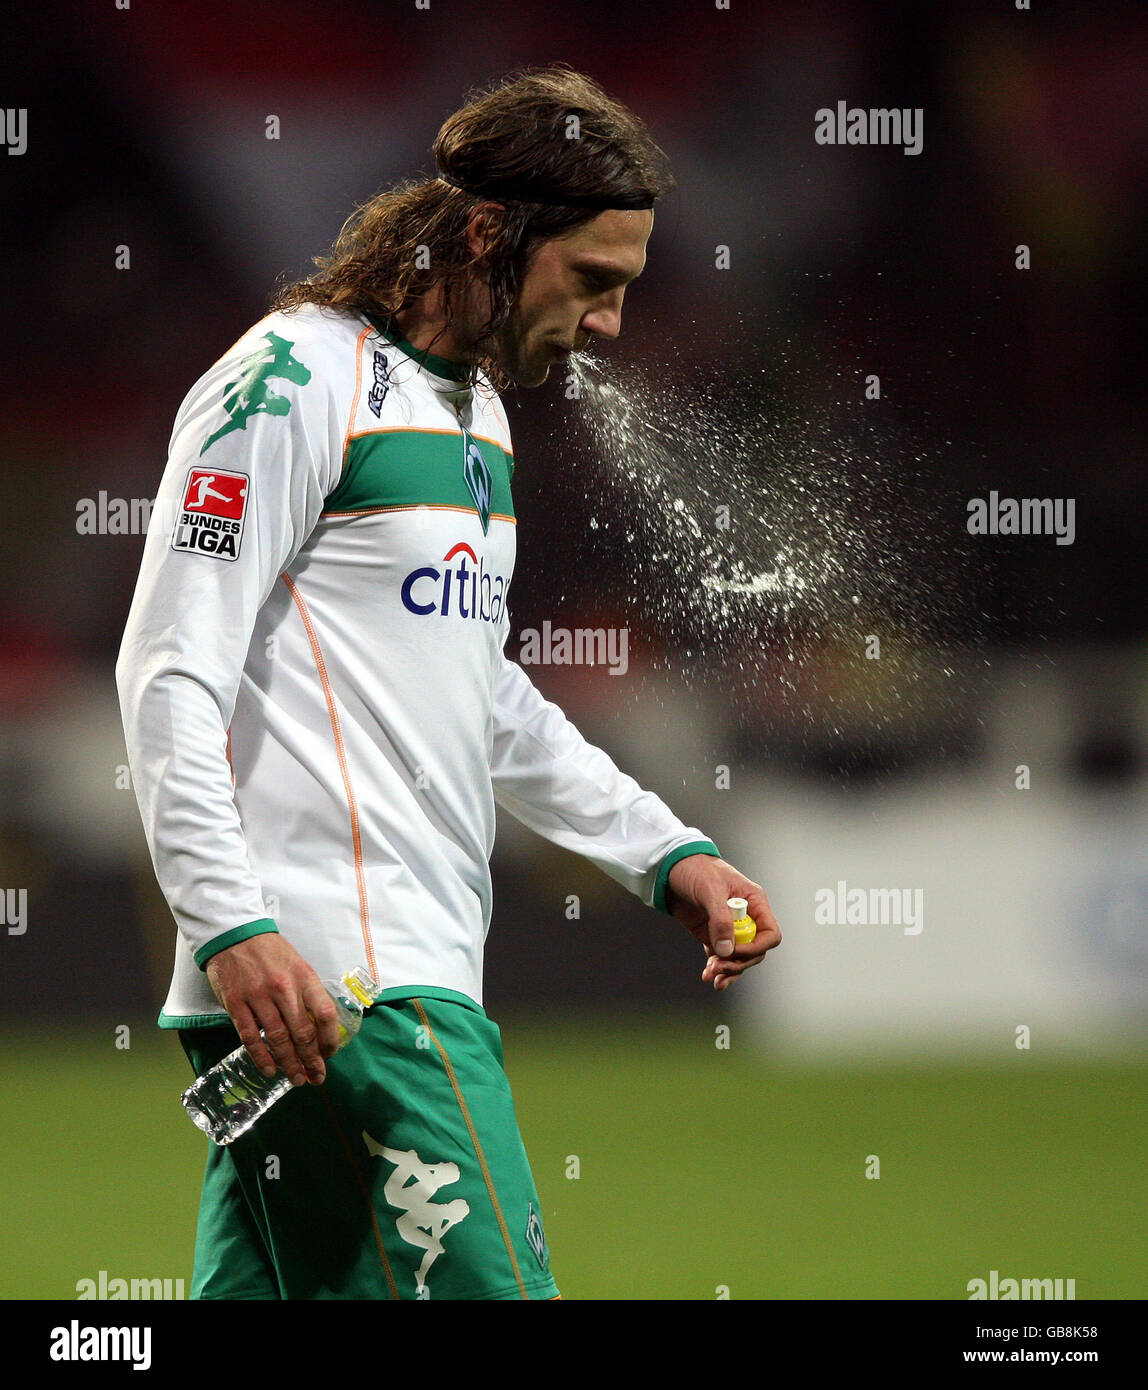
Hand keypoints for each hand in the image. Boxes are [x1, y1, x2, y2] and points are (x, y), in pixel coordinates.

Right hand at [205, 933, 341, 1084]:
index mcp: (304, 977)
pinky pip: (251, 1037)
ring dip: (289, 1064)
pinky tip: (270, 1070)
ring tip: (297, 1079)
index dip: (330, 1039)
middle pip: (302, 1033)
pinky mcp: (236, 1004)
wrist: (234, 935)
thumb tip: (319, 1027)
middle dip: (311, 1060)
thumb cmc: (271, 952)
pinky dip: (261, 1057)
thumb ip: (308, 993)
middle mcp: (284, 988)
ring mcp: (258, 997)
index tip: (330, 1054)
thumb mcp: (298, 965)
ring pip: (278, 1039)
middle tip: (316, 1078)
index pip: (325, 1013)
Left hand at [665, 855, 781, 991]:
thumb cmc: (696, 868)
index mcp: (754, 902)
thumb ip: (720, 919)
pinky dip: (716, 968)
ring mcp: (728, 928)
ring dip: (727, 970)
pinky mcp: (712, 934)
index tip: (734, 950)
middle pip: (754, 951)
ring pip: (738, 957)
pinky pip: (721, 956)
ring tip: (711, 975)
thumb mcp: (710, 889)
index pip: (769, 933)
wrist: (670, 867)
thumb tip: (727, 950)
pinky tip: (707, 976)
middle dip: (738, 962)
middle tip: (718, 967)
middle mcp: (745, 917)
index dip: (756, 947)